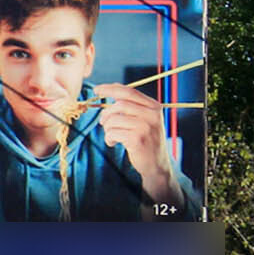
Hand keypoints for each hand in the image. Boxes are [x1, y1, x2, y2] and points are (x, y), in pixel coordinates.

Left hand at [91, 82, 180, 205]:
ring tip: (113, 137)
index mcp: (154, 106)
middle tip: (103, 123)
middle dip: (106, 114)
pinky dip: (109, 139)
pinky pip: (112, 133)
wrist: (156, 164)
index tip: (97, 90)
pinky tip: (114, 143)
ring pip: (113, 120)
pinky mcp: (137, 139)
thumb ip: (131, 106)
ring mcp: (145, 126)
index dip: (110, 89)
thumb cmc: (145, 140)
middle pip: (118, 105)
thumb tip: (109, 91)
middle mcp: (152, 114)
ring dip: (107, 129)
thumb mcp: (143, 120)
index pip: (129, 92)